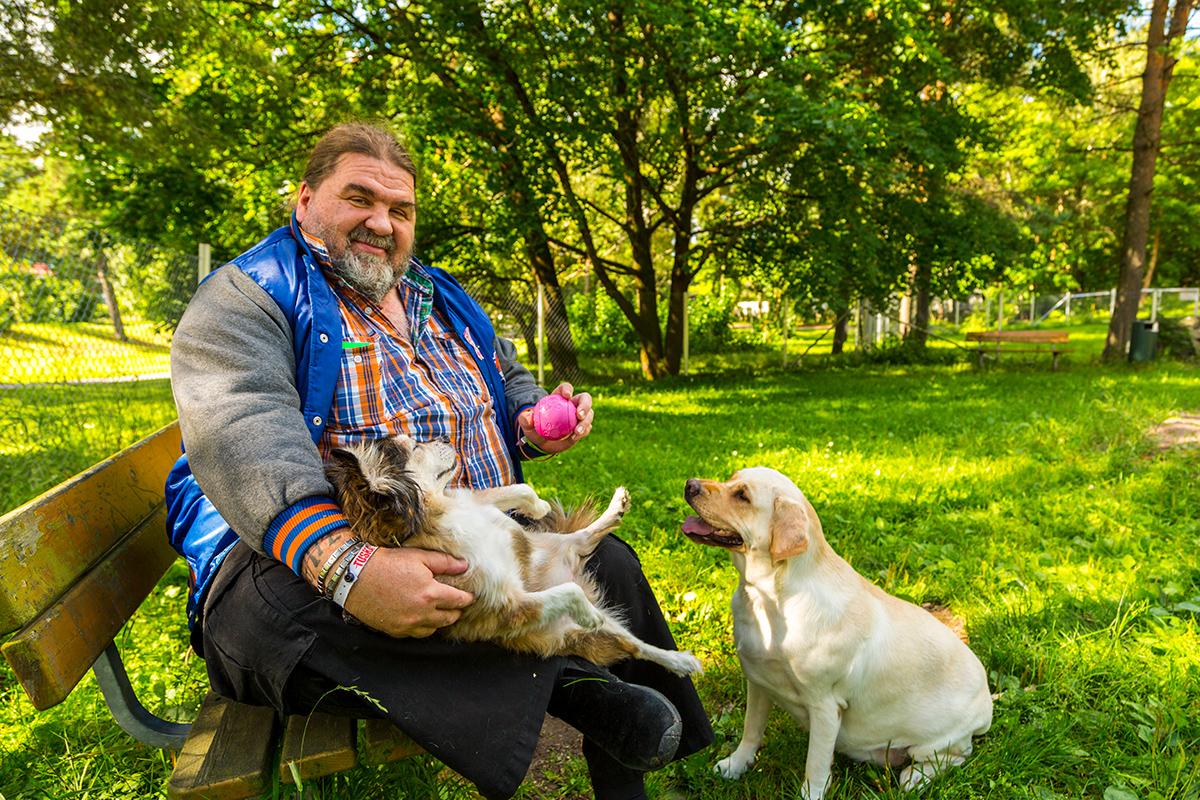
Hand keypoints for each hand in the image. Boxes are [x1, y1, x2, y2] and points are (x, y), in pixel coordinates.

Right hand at [305, 534, 472, 637]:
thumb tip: (464, 566)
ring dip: (440, 621)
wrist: (356, 577)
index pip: (458, 601)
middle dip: (456, 611)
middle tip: (457, 604)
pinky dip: (423, 627)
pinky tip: (422, 618)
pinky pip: (416, 634)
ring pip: (433, 629)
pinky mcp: (395, 630)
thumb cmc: (387, 563)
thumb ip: (444, 563)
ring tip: (441, 612)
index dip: (466, 598)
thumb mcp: (418, 557)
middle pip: (449, 618)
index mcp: (431, 594)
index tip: (469, 596)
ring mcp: (407, 625)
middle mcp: (422, 614)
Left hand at [518, 382, 593, 454]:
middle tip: (579, 415)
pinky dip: (583, 432)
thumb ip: (526, 419)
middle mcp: (573, 404)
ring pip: (589, 414)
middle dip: (585, 405)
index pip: (565, 388)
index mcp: (560, 397)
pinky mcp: (583, 427)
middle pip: (584, 398)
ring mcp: (580, 416)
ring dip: (586, 422)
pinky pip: (587, 428)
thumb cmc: (535, 427)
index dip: (567, 389)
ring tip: (577, 431)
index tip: (567, 396)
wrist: (542, 440)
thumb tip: (527, 417)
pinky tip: (575, 437)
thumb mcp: (527, 423)